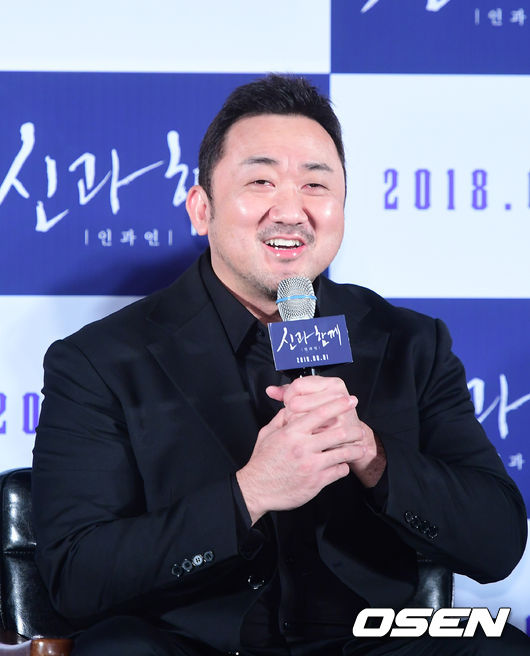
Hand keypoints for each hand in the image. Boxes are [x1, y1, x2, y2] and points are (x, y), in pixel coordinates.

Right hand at [236, 378, 360, 524]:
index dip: (338, 405)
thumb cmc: (262, 461)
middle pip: (338, 433)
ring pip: (343, 453)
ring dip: (355, 449)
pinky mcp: (316, 482)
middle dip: (354, 429)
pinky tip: (342, 465)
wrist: (257, 489)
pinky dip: (343, 467)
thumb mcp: (267, 434)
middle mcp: (303, 447)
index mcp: (291, 432)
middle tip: (359, 429)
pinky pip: (338, 471)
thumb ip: (281, 419)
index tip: (349, 401)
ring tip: (361, 448)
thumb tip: (291, 407)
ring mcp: (311, 465)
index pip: (320, 413)